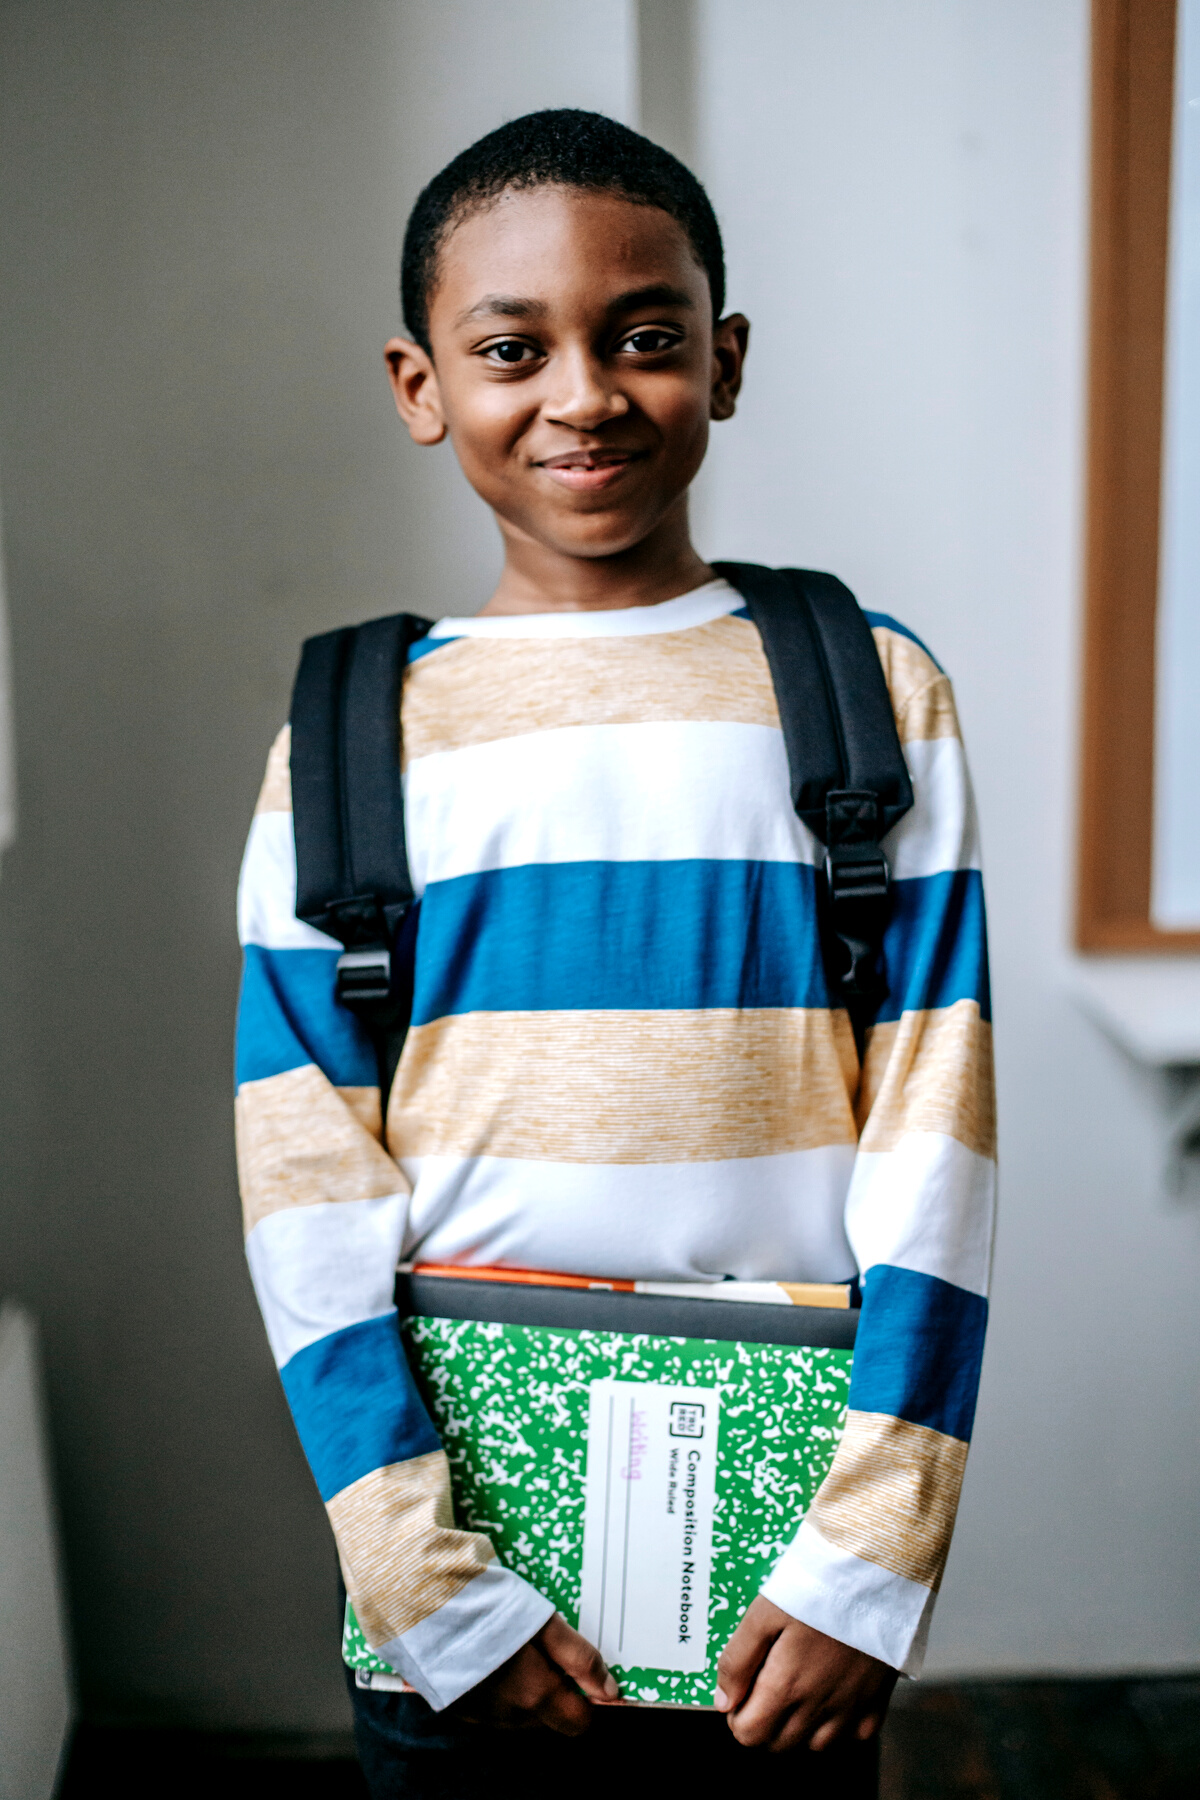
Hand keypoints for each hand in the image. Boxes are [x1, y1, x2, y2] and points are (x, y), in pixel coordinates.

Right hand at [453, 1613, 619, 1733]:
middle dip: (553, 1687)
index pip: (578, 1723)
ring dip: (523, 1688)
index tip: (581, 1671)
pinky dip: (495, 1687)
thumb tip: (610, 1691)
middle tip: (540, 1645)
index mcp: (534, 1695)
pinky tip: (485, 1654)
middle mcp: (507, 1716)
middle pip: (548, 1717)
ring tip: (508, 1644)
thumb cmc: (485, 1603)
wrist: (419, 1602)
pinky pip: (489, 1708)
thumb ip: (579, 1658)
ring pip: (518, 1713)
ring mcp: (478, 1715)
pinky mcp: (454, 1707)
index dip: (587, 1698)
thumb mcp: (542, 1620)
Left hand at [715, 1596, 895, 1752]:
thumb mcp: (763, 1612)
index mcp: (787, 1685)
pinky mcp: (878, 1701)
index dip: (737, 1715)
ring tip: (799, 1688)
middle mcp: (819, 1706)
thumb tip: (723, 1702)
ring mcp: (851, 1707)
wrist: (874, 1571)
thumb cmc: (816, 1586)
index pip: (749, 1734)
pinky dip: (839, 1725)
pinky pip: (853, 1736)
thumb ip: (738, 1660)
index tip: (743, 1690)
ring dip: (800, 1727)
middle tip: (768, 1684)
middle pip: (778, 1744)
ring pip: (815, 1745)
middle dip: (765, 1721)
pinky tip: (832, 1695)